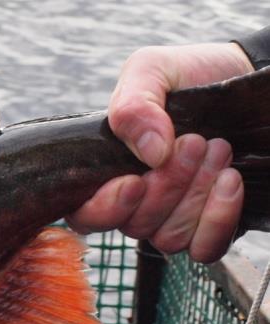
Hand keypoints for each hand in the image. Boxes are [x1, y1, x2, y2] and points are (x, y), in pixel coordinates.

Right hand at [66, 42, 253, 261]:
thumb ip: (134, 106)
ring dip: (196, 194)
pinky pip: (205, 248)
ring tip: (217, 148)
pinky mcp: (210, 225)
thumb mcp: (151, 71)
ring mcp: (174, 218)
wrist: (240, 74)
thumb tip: (150, 152)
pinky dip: (218, 218)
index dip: (107, 208)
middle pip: (136, 226)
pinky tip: (230, 181)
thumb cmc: (188, 75)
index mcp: (107, 175)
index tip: (135, 181)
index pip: (86, 216)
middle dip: (168, 185)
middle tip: (194, 142)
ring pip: (170, 237)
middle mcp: (137, 205)